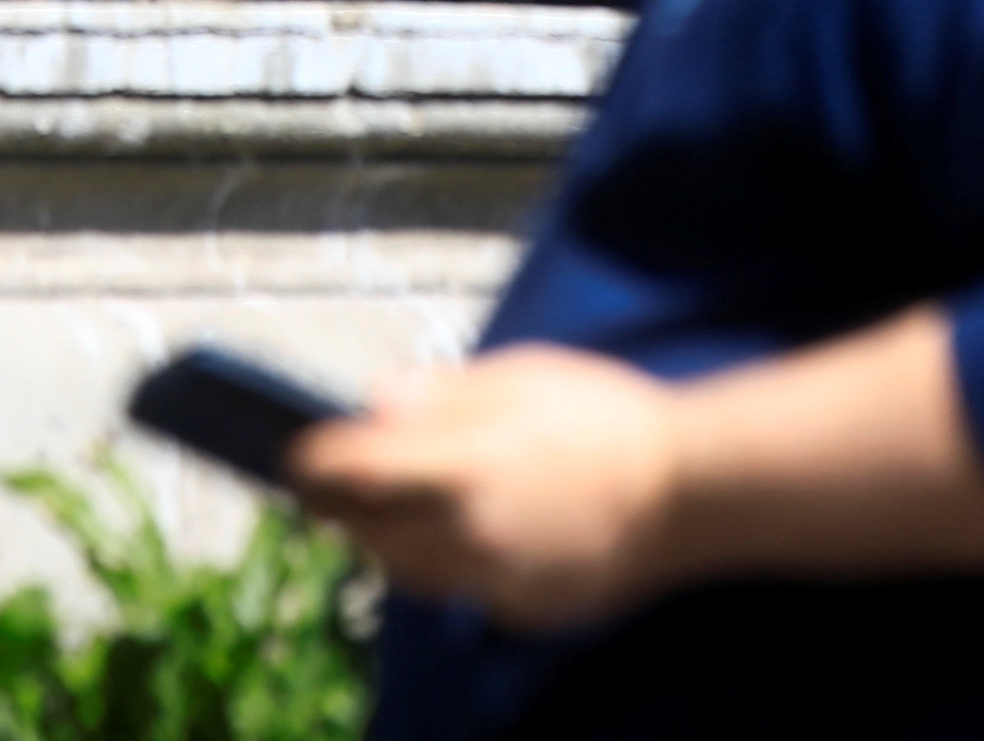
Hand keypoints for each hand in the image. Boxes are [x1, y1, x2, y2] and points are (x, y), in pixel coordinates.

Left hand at [290, 345, 688, 631]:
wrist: (686, 488)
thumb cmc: (607, 418)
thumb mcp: (524, 376)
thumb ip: (442, 394)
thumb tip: (375, 402)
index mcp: (461, 465)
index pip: (351, 473)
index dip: (312, 462)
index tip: (297, 454)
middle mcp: (465, 533)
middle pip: (363, 530)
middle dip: (342, 504)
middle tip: (335, 482)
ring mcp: (491, 579)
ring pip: (402, 570)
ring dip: (386, 537)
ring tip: (399, 505)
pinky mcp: (517, 608)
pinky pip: (456, 591)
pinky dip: (446, 564)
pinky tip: (469, 533)